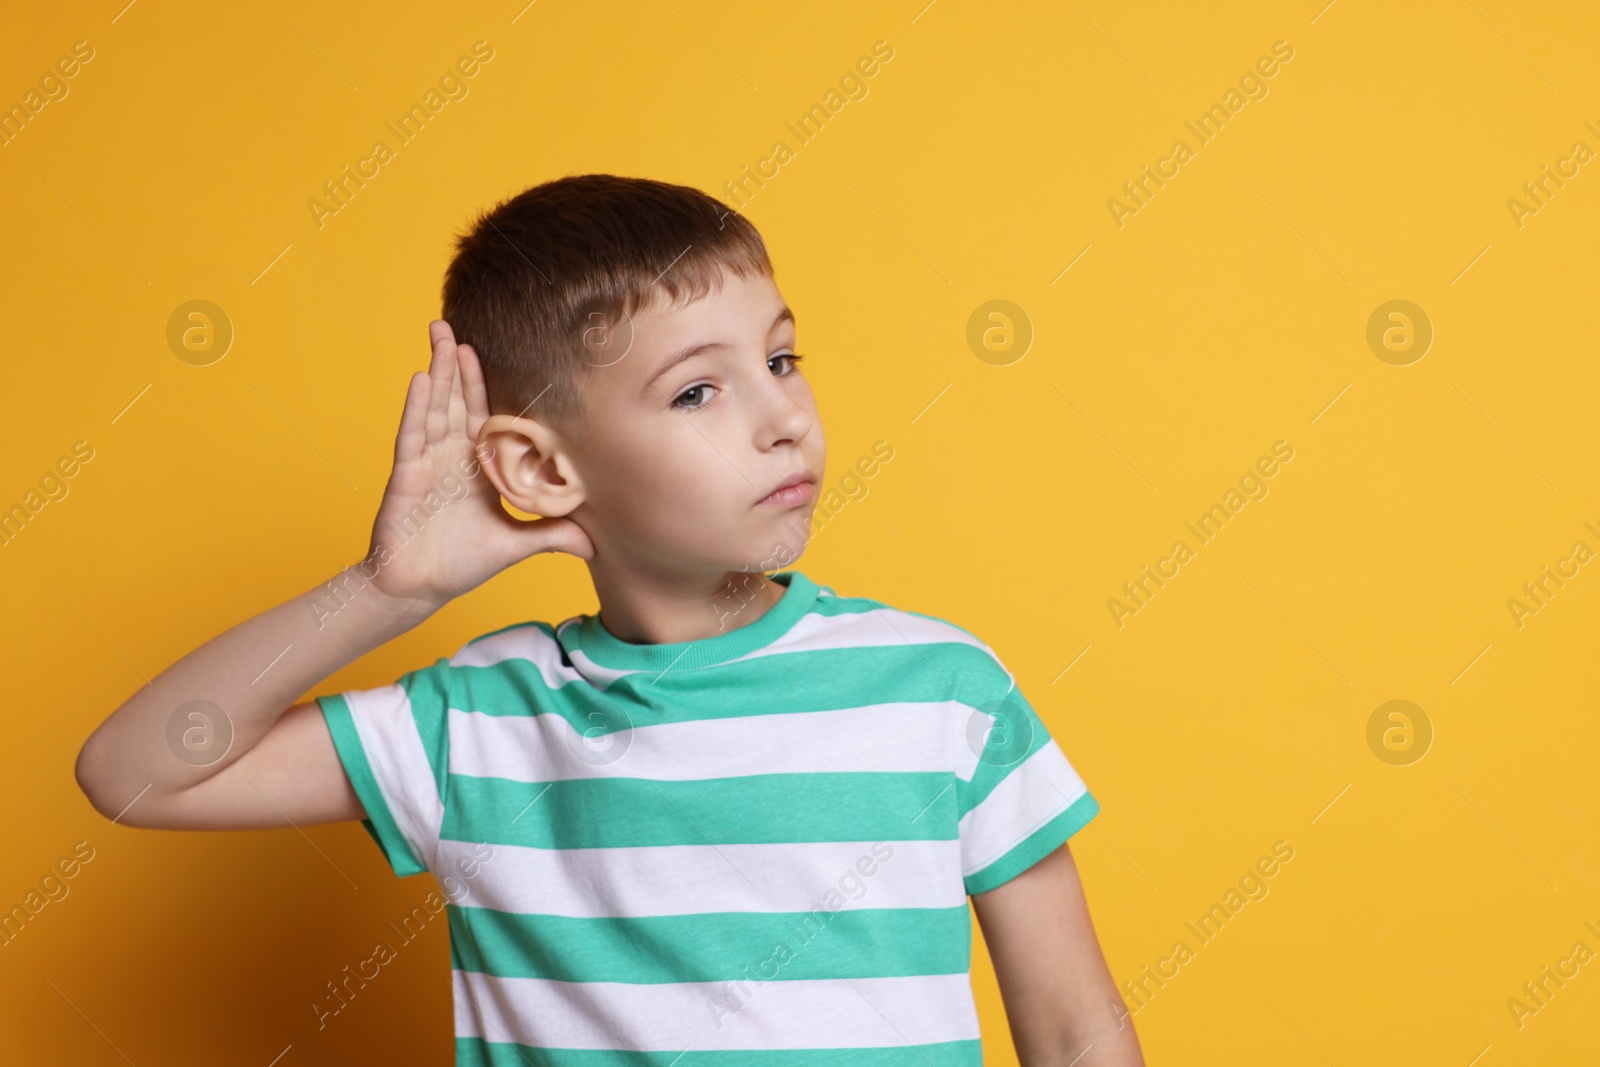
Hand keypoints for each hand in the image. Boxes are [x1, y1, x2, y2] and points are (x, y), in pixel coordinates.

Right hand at [361, 320, 594, 615]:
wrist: (418, 589)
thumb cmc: (460, 563)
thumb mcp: (516, 544)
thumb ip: (552, 535)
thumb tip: (598, 543)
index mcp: (477, 466)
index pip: (486, 415)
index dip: (489, 383)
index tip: (502, 350)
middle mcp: (451, 456)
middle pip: (456, 400)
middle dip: (456, 363)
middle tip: (458, 322)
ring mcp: (427, 462)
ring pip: (434, 407)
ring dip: (437, 371)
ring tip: (441, 335)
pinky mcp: (407, 475)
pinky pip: (412, 435)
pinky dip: (416, 407)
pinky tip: (421, 378)